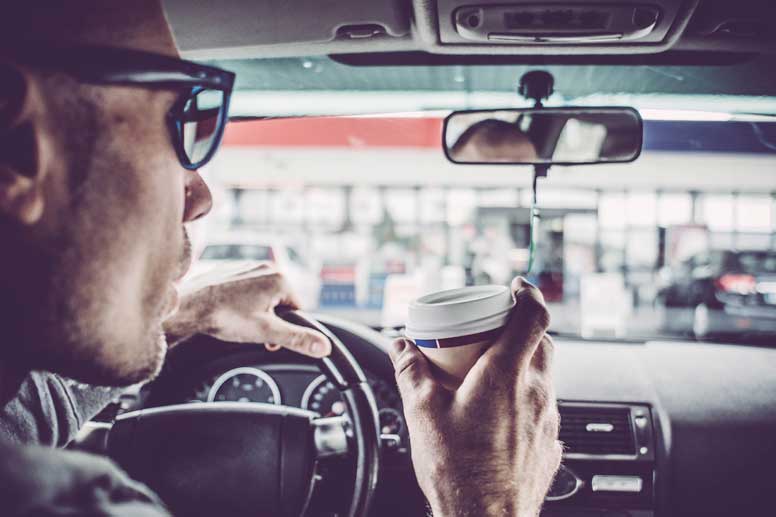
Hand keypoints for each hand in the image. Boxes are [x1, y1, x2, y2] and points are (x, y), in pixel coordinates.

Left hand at [164, 263, 329, 357]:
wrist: (188, 307)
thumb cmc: (224, 317)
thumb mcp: (267, 332)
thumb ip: (298, 339)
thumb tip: (323, 346)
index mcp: (280, 278)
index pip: (297, 309)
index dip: (285, 328)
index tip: (269, 337)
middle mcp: (266, 267)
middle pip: (280, 302)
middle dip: (270, 320)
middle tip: (252, 330)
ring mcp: (247, 267)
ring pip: (262, 296)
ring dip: (255, 312)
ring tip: (238, 321)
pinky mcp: (232, 270)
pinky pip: (246, 290)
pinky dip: (241, 303)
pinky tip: (229, 312)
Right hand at [389, 277, 560, 516]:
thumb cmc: (458, 473)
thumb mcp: (422, 413)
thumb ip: (411, 371)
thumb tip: (401, 345)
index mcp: (506, 378)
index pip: (534, 317)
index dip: (528, 294)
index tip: (517, 286)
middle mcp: (535, 394)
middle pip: (542, 343)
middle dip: (521, 327)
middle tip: (494, 328)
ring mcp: (547, 420)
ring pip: (544, 374)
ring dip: (524, 362)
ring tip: (491, 370)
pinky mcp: (549, 442)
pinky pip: (541, 405)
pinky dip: (524, 394)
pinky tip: (498, 411)